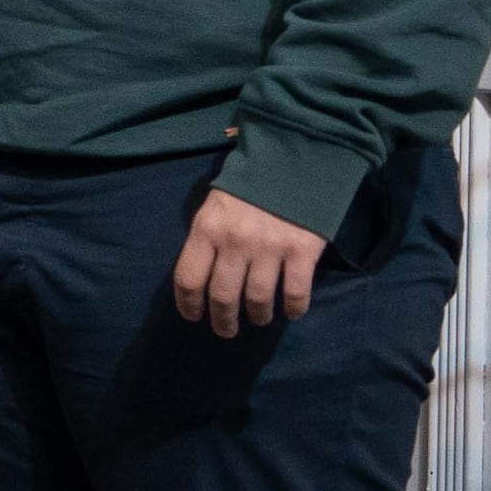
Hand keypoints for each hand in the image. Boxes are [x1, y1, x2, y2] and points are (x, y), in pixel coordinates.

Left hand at [170, 188, 324, 338]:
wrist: (294, 160)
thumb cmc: (249, 187)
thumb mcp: (214, 207)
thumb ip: (206, 239)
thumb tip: (200, 276)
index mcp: (206, 230)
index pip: (188, 278)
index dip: (188, 304)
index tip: (193, 317)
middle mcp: (234, 242)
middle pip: (221, 295)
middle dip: (222, 320)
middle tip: (225, 330)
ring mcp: (269, 248)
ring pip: (257, 298)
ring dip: (257, 316)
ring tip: (258, 319)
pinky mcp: (302, 250)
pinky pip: (295, 291)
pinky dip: (293, 308)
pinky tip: (291, 312)